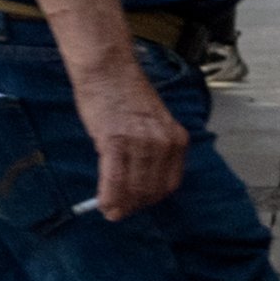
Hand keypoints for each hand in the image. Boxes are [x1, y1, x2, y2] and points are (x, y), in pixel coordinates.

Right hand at [72, 52, 186, 218]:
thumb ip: (151, 149)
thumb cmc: (124, 91)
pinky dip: (109, 195)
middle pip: (152, 189)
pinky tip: (103, 203)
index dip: (152, 199)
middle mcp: (163, 144)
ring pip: (134, 188)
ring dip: (121, 205)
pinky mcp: (116, 141)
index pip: (169, 183)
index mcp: (176, 139)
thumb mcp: (152, 122)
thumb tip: (137, 178)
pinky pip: (114, 178)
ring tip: (110, 210)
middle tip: (120, 212)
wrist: (107, 68)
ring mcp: (141, 144)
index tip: (139, 205)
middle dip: (135, 205)